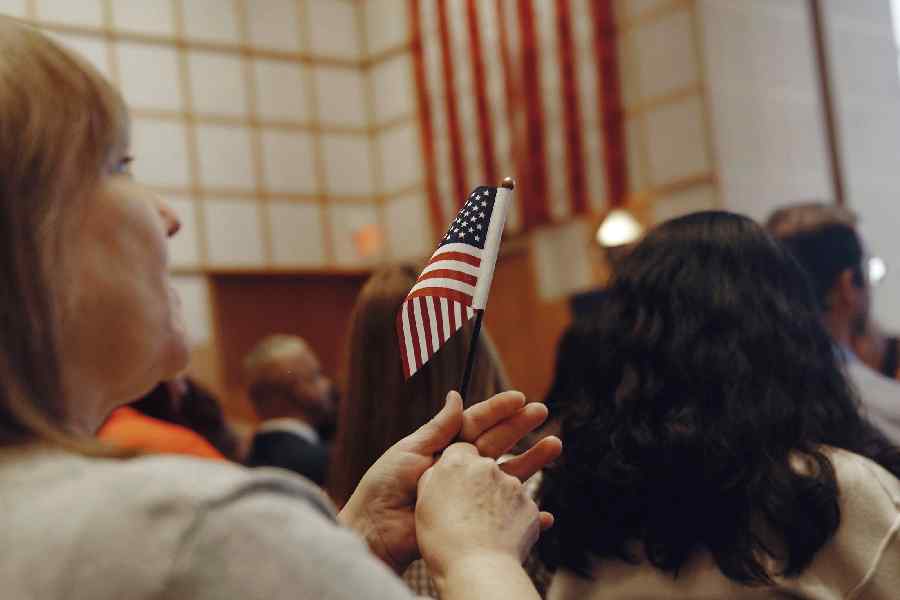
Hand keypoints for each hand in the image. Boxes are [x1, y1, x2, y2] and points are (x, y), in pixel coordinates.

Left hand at [337, 390, 559, 572]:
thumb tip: (456, 395)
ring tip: (555, 445)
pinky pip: (505, 516)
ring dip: (532, 462)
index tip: (518, 397)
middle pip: (497, 444)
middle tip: (542, 411)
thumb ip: (439, 427)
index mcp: (444, 447)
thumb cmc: (384, 487)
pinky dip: (527, 515)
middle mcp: (460, 468)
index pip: (476, 424)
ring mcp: (469, 494)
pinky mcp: (473, 519)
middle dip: (520, 428)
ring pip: (507, 475)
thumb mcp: (410, 450)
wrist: (375, 531)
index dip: (497, 411)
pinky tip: (545, 511)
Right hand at [414, 443, 544, 585]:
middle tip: (469, 509)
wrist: (477, 568)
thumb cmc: (442, 538)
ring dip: (497, 502)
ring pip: (505, 488)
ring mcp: (513, 486)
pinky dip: (511, 520)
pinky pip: (519, 509)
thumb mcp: (424, 501)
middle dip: (479, 482)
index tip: (454, 484)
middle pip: (485, 466)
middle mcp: (488, 467)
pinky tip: (498, 538)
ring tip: (482, 530)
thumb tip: (441, 468)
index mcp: (458, 462)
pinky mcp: (529, 507)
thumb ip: (433, 477)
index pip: (460, 450)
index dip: (457, 467)